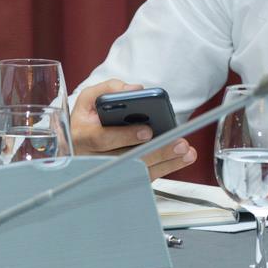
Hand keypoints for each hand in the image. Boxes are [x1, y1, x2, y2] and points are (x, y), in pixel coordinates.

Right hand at [71, 79, 196, 180]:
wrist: (81, 138)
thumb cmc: (89, 117)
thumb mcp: (91, 97)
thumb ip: (111, 89)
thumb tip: (135, 90)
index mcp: (83, 136)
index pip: (102, 139)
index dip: (125, 136)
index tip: (148, 131)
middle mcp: (93, 159)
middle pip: (126, 159)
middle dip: (155, 151)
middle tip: (179, 143)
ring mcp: (107, 172)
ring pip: (138, 171)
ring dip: (165, 162)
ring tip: (186, 152)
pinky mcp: (121, 178)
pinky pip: (143, 177)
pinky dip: (165, 168)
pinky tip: (181, 159)